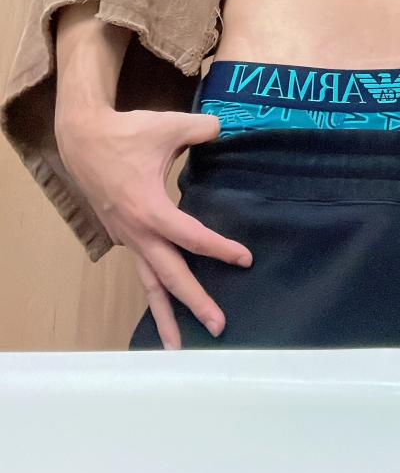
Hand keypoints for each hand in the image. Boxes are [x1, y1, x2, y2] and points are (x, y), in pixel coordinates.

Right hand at [56, 106, 252, 349]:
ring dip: (164, 315)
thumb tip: (224, 128)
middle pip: (169, 276)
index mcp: (151, 210)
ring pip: (149, 283)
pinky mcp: (123, 236)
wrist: (82, 139)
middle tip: (218, 326)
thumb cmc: (124, 134)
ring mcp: (128, 238)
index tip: (245, 260)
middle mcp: (138, 233)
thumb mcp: (167, 125)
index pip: (192, 238)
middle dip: (194, 303)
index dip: (220, 249)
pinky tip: (164, 304)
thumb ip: (202, 128)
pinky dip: (153, 289)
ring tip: (176, 348)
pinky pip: (141, 269)